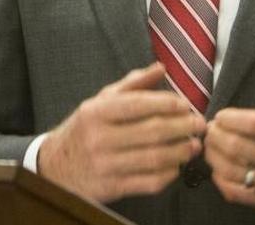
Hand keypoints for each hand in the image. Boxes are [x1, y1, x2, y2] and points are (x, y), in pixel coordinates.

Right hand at [38, 63, 206, 202]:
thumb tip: (160, 67)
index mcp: (96, 112)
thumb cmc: (85, 130)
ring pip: (154, 158)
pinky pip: (148, 182)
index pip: (138, 105)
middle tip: (199, 125)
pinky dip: (168, 175)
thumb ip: (132, 84)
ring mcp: (105, 165)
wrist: (55, 167)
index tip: (186, 105)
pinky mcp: (111, 187)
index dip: (168, 104)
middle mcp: (99, 138)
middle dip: (182, 127)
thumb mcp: (101, 101)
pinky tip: (176, 166)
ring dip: (180, 152)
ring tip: (193, 146)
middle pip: (152, 132)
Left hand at [203, 39, 254, 218]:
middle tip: (210, 128)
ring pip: (234, 172)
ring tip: (211, 145)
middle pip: (239, 148)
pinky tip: (220, 168)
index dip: (230, 119)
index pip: (254, 125)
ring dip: (215, 157)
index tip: (221, 115)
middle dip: (216, 136)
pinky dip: (222, 181)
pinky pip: (239, 194)